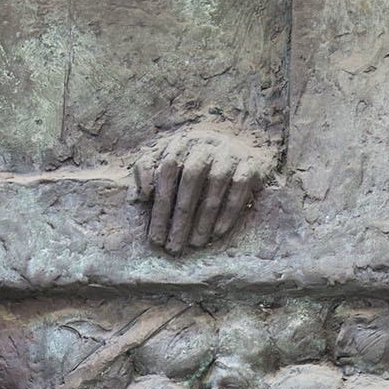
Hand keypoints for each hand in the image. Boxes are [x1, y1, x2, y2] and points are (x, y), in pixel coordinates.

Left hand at [132, 124, 268, 254]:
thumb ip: (146, 172)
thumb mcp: (166, 160)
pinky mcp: (250, 165)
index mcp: (181, 143)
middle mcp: (205, 144)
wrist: (238, 147)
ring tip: (195, 243)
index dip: (160, 202)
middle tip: (173, 245)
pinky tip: (217, 233)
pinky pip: (239, 188)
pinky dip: (228, 212)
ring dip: (204, 217)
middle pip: (190, 177)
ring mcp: (229, 153)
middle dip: (180, 215)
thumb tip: (138, 196)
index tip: (155, 234)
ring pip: (216, 184)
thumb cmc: (192, 161)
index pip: (166, 170)